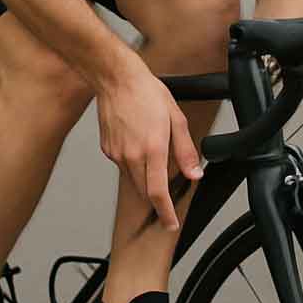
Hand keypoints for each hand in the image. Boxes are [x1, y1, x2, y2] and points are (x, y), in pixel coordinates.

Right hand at [96, 66, 202, 231]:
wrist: (116, 79)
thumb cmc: (146, 93)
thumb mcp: (176, 119)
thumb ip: (185, 151)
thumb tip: (194, 173)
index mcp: (153, 148)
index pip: (158, 192)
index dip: (166, 213)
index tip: (171, 223)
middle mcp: (132, 155)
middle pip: (145, 191)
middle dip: (156, 197)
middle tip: (167, 191)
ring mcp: (117, 154)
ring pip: (133, 180)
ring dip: (145, 179)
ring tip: (152, 153)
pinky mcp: (107, 150)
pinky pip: (122, 166)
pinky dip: (132, 164)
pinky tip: (137, 143)